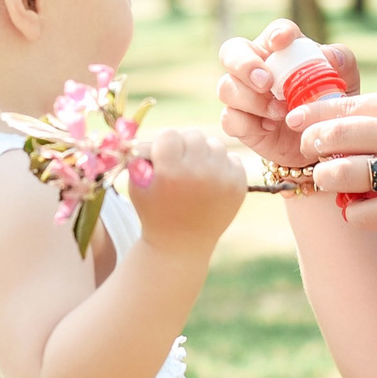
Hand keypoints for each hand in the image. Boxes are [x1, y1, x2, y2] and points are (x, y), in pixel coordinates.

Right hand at [130, 127, 245, 257]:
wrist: (182, 244)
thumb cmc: (154, 210)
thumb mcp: (137, 185)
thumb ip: (139, 155)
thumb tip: (148, 133)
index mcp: (172, 172)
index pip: (169, 134)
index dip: (163, 145)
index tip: (163, 159)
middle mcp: (200, 173)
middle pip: (193, 135)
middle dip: (184, 147)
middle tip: (179, 165)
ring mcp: (223, 179)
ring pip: (214, 143)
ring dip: (203, 154)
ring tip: (194, 174)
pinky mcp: (239, 185)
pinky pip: (231, 158)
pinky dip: (221, 166)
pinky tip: (210, 183)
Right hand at [215, 19, 362, 167]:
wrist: (319, 145)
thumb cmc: (329, 106)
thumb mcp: (345, 84)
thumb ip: (344, 63)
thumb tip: (331, 55)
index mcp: (283, 51)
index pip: (275, 31)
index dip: (277, 33)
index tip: (282, 41)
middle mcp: (256, 67)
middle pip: (232, 51)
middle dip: (244, 64)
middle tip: (266, 82)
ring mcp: (243, 95)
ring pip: (226, 87)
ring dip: (251, 99)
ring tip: (280, 112)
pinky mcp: (238, 122)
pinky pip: (228, 118)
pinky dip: (248, 123)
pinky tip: (269, 128)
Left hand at [286, 90, 376, 239]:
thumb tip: (356, 117)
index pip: (352, 104)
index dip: (317, 112)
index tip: (297, 119)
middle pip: (338, 134)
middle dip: (313, 143)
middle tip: (308, 152)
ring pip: (342, 173)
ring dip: (327, 179)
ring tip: (330, 183)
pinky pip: (363, 212)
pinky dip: (354, 213)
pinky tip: (359, 211)